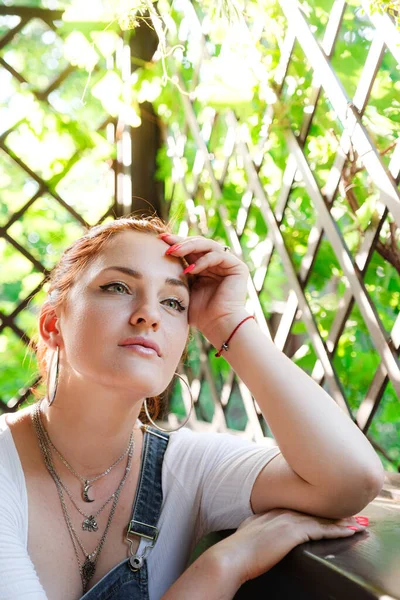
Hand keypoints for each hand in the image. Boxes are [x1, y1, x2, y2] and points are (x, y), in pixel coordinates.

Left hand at [158, 232, 249, 334]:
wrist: (217, 326)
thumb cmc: (200, 313)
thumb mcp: (184, 288)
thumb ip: (177, 272)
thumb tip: (159, 257)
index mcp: (205, 266)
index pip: (190, 249)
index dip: (176, 243)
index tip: (159, 239)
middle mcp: (218, 262)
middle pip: (198, 243)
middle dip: (180, 241)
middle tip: (165, 240)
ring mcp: (228, 264)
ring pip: (207, 245)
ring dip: (189, 246)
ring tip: (173, 252)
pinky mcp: (238, 267)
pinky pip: (218, 256)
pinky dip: (203, 261)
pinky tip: (190, 269)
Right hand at [212, 508, 367, 585]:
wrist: (232, 556)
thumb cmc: (236, 552)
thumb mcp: (247, 534)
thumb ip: (257, 530)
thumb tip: (260, 536)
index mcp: (270, 512)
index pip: (298, 510)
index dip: (315, 511)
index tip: (326, 511)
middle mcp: (280, 512)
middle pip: (312, 511)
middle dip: (331, 513)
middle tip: (349, 514)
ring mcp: (287, 521)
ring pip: (320, 518)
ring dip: (340, 521)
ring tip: (356, 523)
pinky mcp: (293, 532)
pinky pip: (322, 530)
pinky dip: (338, 530)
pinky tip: (349, 531)